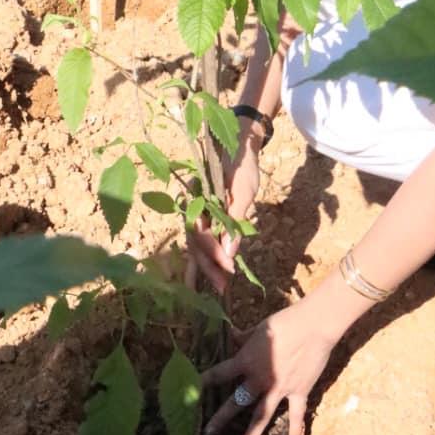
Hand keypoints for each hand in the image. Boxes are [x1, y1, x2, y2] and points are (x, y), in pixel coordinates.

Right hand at [187, 135, 260, 294]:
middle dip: (208, 266)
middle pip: (194, 242)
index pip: (199, 232)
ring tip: (220, 286)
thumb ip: (233, 223)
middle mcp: (191, 206)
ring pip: (195, 244)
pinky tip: (208, 275)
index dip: (213, 251)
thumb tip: (228, 255)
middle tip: (224, 287)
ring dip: (206, 265)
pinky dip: (205, 257)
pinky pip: (200, 240)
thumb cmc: (243, 167)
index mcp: (196, 197)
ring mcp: (195, 211)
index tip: (229, 267)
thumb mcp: (243, 193)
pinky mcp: (204, 216)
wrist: (241, 147)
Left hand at [202, 297, 336, 434]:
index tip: (190, 392)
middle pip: (236, 403)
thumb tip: (232, 335)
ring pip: (261, 417)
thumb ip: (245, 337)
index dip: (204, 381)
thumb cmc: (285, 322)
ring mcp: (279, 389)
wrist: (313, 326)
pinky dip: (295, 430)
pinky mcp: (298, 392)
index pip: (220, 373)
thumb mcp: (260, 328)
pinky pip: (296, 415)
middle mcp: (259, 380)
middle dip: (220, 419)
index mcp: (246, 361)